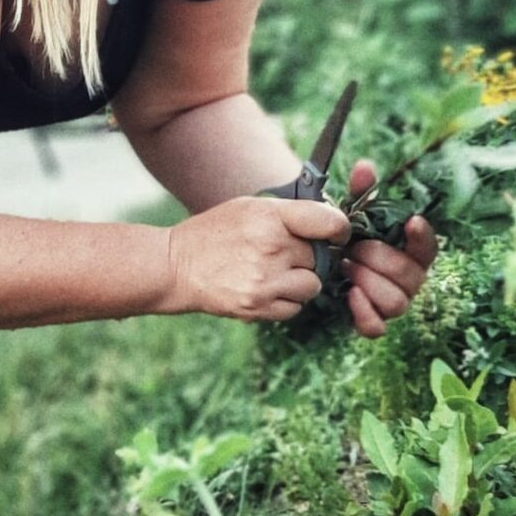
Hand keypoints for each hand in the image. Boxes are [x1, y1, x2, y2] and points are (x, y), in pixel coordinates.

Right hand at [164, 196, 350, 321]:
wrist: (176, 266)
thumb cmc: (215, 231)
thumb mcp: (250, 207)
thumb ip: (290, 213)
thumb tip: (329, 222)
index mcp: (271, 217)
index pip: (329, 223)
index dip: (340, 229)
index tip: (337, 233)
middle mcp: (271, 248)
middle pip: (321, 257)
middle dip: (311, 256)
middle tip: (289, 253)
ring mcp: (265, 281)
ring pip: (312, 285)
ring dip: (302, 280)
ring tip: (276, 271)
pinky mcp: (257, 307)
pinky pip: (295, 308)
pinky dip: (287, 301)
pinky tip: (267, 288)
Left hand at [342, 159, 438, 338]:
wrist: (329, 259)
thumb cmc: (352, 235)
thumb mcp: (355, 210)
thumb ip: (362, 189)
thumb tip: (364, 166)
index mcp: (412, 252)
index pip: (430, 248)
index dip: (423, 237)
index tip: (411, 220)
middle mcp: (409, 280)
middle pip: (409, 276)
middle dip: (380, 259)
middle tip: (355, 247)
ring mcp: (393, 303)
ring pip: (395, 301)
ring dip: (369, 282)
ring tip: (347, 266)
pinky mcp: (373, 321)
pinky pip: (377, 327)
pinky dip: (364, 312)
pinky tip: (350, 292)